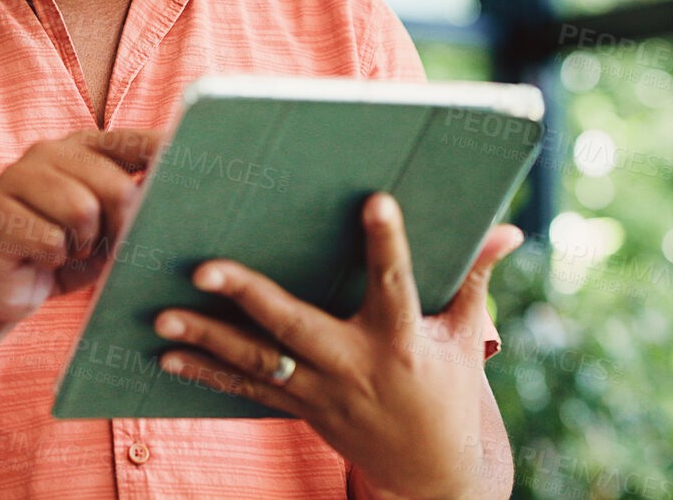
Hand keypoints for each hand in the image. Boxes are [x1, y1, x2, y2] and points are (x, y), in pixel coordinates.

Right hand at [0, 128, 163, 331]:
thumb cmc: (61, 255)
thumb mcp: (105, 229)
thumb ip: (132, 206)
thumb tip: (175, 198)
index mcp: (77, 148)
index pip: (129, 142)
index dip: (162, 152)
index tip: (196, 161)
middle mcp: (45, 153)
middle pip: (113, 185)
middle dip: (120, 226)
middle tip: (105, 247)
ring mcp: (15, 179)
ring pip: (81, 211)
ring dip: (83, 245)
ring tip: (68, 251)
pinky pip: (50, 240)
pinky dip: (54, 260)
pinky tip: (40, 260)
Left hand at [153, 193, 523, 499]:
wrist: (431, 474)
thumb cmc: (447, 388)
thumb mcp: (465, 336)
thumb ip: (474, 278)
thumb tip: (510, 229)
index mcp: (403, 338)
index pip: (395, 281)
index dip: (388, 242)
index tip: (375, 201)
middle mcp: (356, 365)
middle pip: (294, 326)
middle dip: (248, 296)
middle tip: (204, 267)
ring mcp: (323, 393)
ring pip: (258, 363)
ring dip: (207, 341)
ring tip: (162, 316)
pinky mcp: (302, 411)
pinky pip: (248, 391)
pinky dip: (206, 376)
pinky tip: (166, 359)